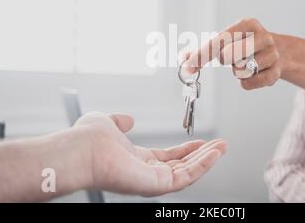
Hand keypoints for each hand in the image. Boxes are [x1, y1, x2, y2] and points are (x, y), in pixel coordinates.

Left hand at [74, 112, 226, 196]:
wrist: (81, 148)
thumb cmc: (88, 139)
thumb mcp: (108, 123)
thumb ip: (120, 122)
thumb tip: (129, 119)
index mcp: (136, 160)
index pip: (167, 157)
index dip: (186, 149)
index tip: (201, 140)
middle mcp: (145, 173)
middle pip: (181, 166)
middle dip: (202, 155)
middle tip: (220, 145)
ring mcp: (151, 181)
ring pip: (187, 173)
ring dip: (207, 160)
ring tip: (223, 147)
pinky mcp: (155, 185)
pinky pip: (185, 177)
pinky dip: (203, 166)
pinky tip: (214, 153)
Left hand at [183, 18, 281, 89]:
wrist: (280, 52)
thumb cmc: (244, 45)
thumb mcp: (225, 41)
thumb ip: (201, 50)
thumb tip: (182, 60)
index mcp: (247, 24)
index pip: (220, 40)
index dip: (201, 55)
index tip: (187, 68)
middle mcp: (262, 36)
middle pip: (229, 55)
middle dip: (224, 59)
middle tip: (229, 57)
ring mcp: (272, 54)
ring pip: (240, 71)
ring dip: (237, 71)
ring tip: (245, 63)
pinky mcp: (276, 72)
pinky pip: (250, 83)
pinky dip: (246, 83)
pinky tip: (252, 74)